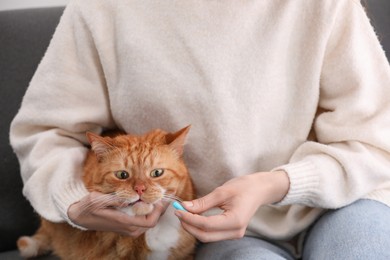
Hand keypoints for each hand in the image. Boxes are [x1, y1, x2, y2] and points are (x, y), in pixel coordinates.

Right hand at [68, 192, 168, 236]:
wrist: (80, 216)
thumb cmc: (89, 207)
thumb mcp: (98, 199)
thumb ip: (116, 199)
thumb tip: (133, 197)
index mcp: (124, 222)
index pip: (150, 220)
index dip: (160, 209)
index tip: (165, 196)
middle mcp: (129, 228)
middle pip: (153, 220)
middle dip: (162, 207)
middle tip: (169, 192)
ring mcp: (129, 229)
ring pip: (150, 221)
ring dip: (158, 208)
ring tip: (163, 194)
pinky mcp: (128, 226)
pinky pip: (144, 220)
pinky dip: (151, 210)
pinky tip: (152, 199)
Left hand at [174, 171, 288, 241]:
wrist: (260, 189)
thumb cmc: (244, 187)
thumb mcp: (222, 191)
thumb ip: (203, 202)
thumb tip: (185, 207)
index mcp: (235, 221)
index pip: (206, 225)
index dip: (189, 218)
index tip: (178, 210)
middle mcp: (236, 231)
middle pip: (205, 236)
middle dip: (189, 225)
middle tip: (179, 212)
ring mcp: (234, 234)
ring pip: (208, 236)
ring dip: (194, 227)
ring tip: (184, 213)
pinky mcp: (231, 232)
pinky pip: (212, 233)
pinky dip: (201, 226)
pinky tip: (194, 216)